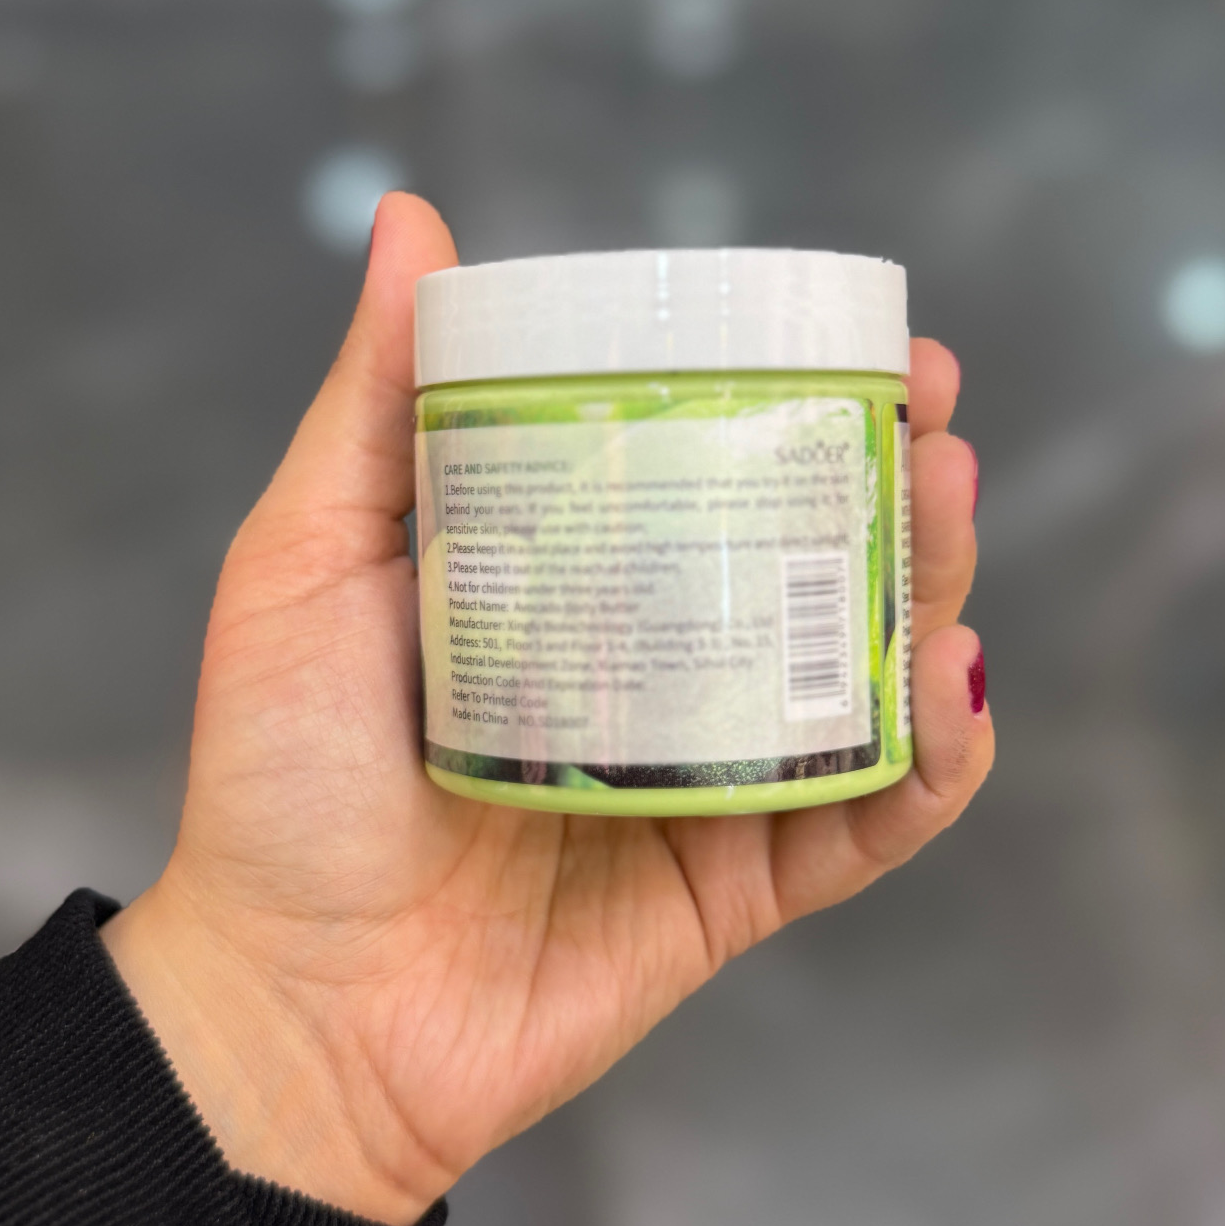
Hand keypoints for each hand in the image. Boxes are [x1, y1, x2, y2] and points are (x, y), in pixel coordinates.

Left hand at [105, 196, 991, 1225]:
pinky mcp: (734, 892)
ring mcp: (703, 784)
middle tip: (933, 424)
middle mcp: (652, 676)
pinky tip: (945, 683)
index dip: (804, 406)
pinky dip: (930, 763)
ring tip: (945, 514)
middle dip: (897, 488)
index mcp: (571, 592)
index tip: (865, 343)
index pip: (716, 477)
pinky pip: (865, 824)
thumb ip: (377, 404)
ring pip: (859, 680)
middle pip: (813, 568)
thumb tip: (414, 220)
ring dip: (930, 593)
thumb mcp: (309, 560)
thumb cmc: (278, 780)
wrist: (289, 1005)